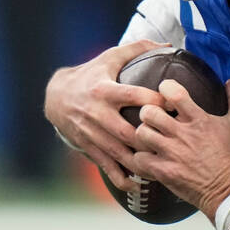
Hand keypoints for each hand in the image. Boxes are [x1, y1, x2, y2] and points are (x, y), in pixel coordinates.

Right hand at [43, 40, 166, 191]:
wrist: (55, 96)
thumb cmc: (91, 74)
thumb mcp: (109, 57)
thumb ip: (138, 49)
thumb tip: (168, 45)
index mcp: (104, 90)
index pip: (133, 95)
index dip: (155, 100)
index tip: (175, 106)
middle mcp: (97, 114)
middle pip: (126, 132)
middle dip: (150, 141)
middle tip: (174, 145)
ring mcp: (91, 133)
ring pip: (117, 153)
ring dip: (140, 164)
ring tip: (162, 169)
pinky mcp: (87, 147)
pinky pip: (106, 166)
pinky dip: (122, 178)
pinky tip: (139, 185)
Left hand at [131, 79, 229, 218]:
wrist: (229, 190)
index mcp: (199, 120)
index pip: (174, 93)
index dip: (165, 88)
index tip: (165, 92)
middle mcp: (182, 134)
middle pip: (149, 112)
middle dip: (148, 112)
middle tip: (154, 119)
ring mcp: (171, 153)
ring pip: (140, 133)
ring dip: (143, 135)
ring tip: (149, 138)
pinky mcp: (163, 171)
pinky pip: (139, 158)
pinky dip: (141, 158)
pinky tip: (148, 158)